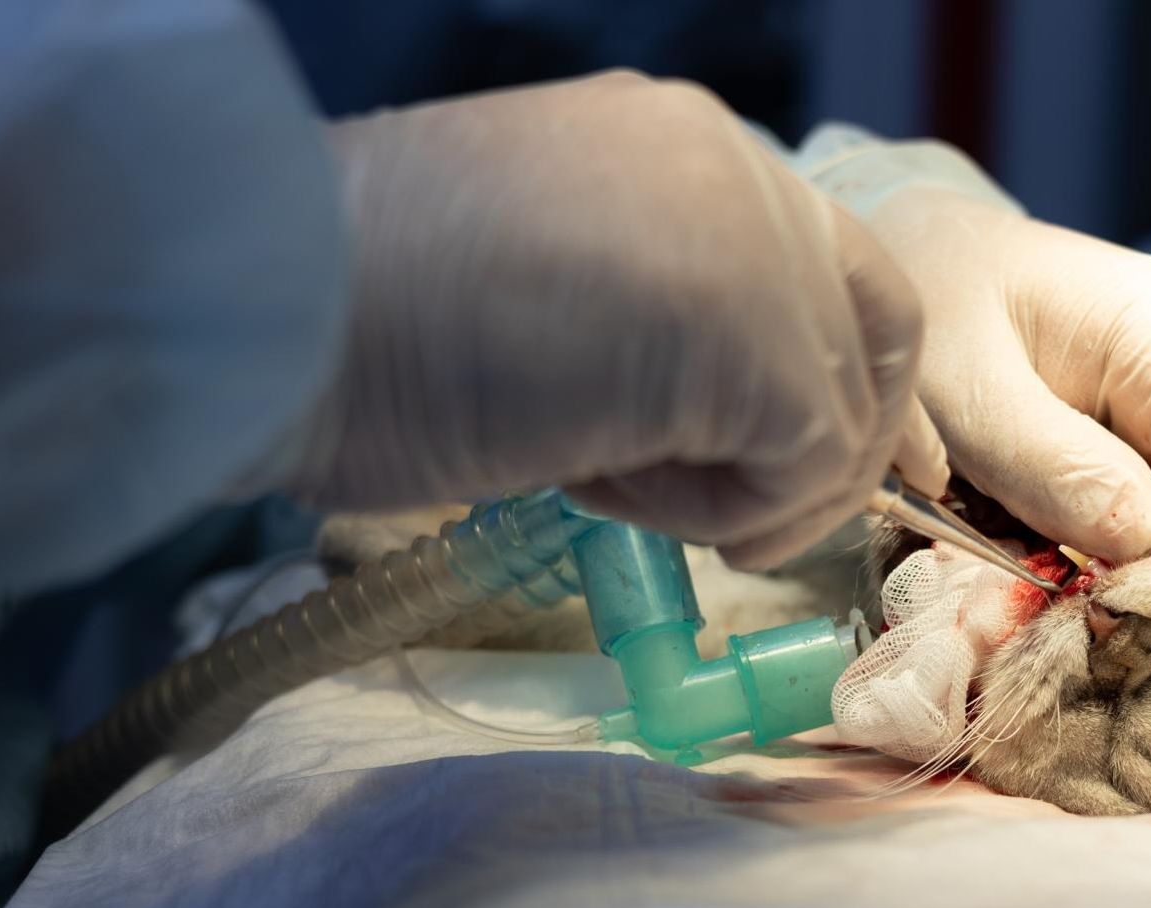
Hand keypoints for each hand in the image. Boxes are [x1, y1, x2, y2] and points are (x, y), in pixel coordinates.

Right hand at [298, 73, 945, 566]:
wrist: (271, 299)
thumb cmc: (364, 309)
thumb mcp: (548, 285)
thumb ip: (658, 319)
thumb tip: (726, 417)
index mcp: (681, 147)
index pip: (833, 266)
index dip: (852, 378)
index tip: (830, 468)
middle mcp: (735, 169)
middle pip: (878, 331)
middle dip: (824, 447)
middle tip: (736, 517)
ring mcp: (752, 244)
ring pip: (838, 414)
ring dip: (735, 487)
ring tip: (599, 464)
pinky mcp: (751, 341)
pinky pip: (805, 466)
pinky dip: (723, 512)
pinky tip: (599, 474)